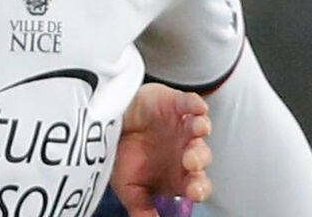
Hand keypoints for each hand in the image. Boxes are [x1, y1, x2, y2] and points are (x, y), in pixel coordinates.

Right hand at [110, 83, 211, 216]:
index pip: (197, 185)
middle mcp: (186, 151)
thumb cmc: (122, 154)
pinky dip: (196, 105)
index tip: (191, 192)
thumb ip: (141, 207)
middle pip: (201, 157)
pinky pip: (192, 104)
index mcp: (179, 175)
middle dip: (199, 160)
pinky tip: (197, 108)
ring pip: (199, 131)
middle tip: (190, 163)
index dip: (197, 188)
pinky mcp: (177, 104)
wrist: (109, 120)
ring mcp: (184, 127)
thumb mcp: (127, 186)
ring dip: (199, 132)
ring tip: (195, 131)